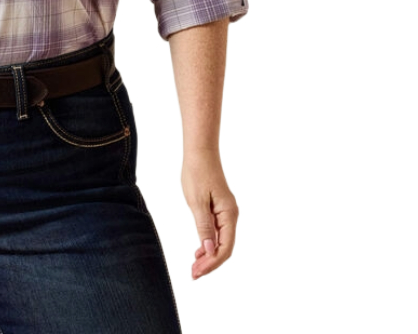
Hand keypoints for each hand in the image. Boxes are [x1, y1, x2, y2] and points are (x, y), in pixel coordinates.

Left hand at [181, 152, 237, 279]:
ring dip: (209, 255)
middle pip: (224, 247)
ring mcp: (226, 212)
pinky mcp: (219, 208)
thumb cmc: (197, 172)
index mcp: (229, 214)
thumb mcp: (197, 201)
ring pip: (221, 240)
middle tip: (193, 274)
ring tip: (194, 266)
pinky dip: (208, 242)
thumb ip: (204, 226)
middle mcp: (231, 215)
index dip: (212, 263)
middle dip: (210, 263)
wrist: (200, 151)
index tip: (197, 272)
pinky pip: (217, 231)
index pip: (225, 247)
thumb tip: (209, 249)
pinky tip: (199, 250)